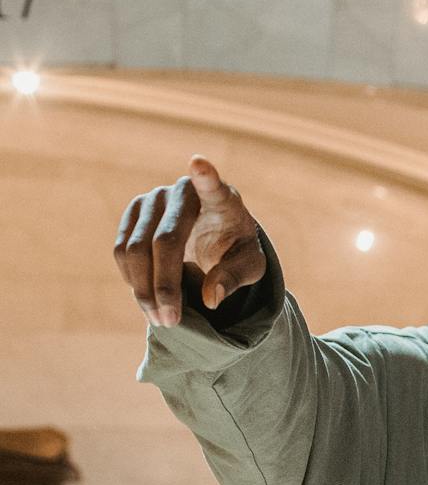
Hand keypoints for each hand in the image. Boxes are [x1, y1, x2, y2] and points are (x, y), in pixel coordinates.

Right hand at [113, 156, 265, 326]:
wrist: (213, 236)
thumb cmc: (235, 248)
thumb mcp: (249, 266)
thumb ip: (235, 278)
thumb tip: (210, 299)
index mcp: (221, 200)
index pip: (213, 187)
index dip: (206, 177)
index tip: (199, 163)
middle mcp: (182, 192)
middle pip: (163, 241)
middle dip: (163, 286)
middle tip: (170, 320)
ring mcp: (152, 198)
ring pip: (134, 249)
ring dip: (142, 289)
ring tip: (159, 319)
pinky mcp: (133, 212)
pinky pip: (121, 251)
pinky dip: (132, 279)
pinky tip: (147, 299)